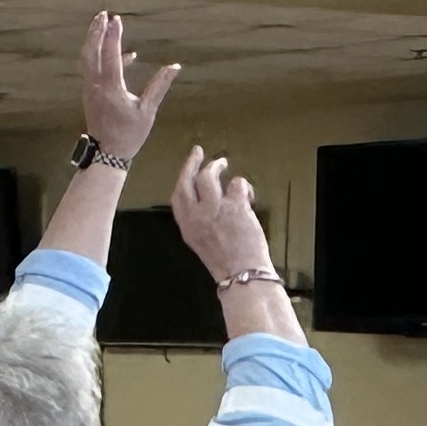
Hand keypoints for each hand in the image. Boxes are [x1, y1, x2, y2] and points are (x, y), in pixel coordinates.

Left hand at [78, 11, 179, 166]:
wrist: (107, 153)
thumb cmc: (129, 134)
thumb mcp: (148, 111)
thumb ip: (159, 86)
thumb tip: (175, 67)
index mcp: (111, 89)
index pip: (110, 55)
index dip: (113, 35)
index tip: (117, 19)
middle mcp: (96, 86)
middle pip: (90, 52)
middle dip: (95, 32)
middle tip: (103, 15)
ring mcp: (90, 89)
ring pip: (87, 59)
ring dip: (93, 41)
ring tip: (103, 24)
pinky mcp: (90, 93)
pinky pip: (92, 69)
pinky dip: (103, 57)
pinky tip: (127, 56)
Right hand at [168, 151, 268, 280]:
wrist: (241, 273)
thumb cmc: (225, 262)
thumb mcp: (201, 242)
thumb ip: (199, 221)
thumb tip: (205, 201)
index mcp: (187, 226)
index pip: (178, 195)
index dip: (182, 177)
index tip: (187, 167)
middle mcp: (196, 215)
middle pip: (189, 180)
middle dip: (193, 163)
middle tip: (199, 152)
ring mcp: (215, 208)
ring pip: (209, 176)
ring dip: (217, 166)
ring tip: (224, 164)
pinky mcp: (235, 205)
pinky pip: (237, 184)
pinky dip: (243, 186)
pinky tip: (248, 196)